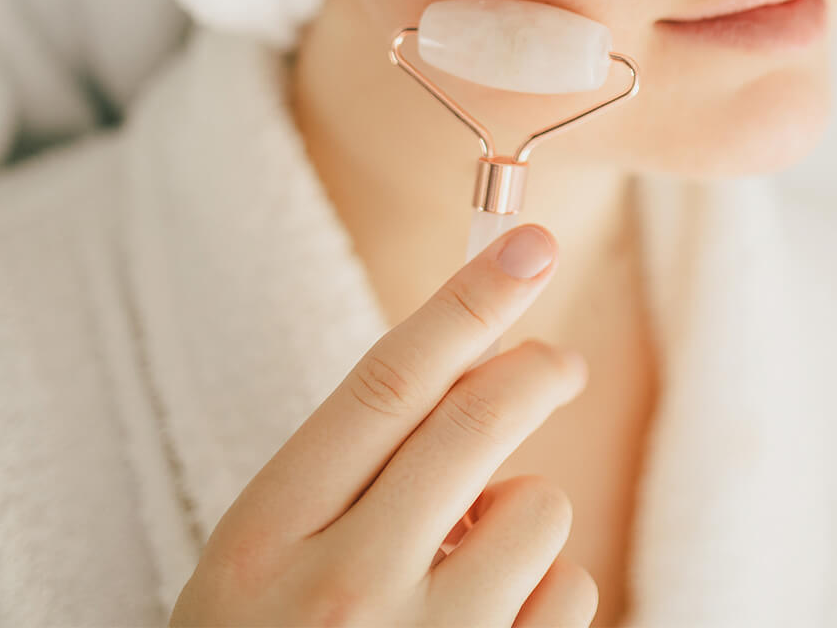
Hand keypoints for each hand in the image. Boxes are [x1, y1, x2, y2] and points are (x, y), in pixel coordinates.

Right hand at [169, 222, 595, 626]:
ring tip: (472, 556)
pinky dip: (550, 586)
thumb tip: (484, 392)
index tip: (528, 246)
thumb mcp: (267, 552)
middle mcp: (343, 590)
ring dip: (527, 511)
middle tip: (555, 359)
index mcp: (266, 533)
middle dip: (534, 368)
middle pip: (476, 424)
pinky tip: (496, 619)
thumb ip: (357, 471)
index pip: (387, 385)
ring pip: (539, 511)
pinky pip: (569, 594)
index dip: (466, 304)